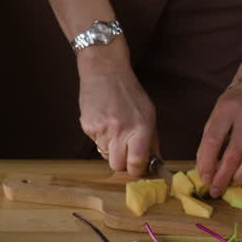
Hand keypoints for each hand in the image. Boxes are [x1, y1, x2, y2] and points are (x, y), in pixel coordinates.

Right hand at [78, 47, 156, 176]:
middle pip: (117, 165)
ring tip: (113, 127)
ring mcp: (102, 129)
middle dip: (122, 162)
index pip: (137, 163)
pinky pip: (95, 142)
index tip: (137, 167)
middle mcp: (121, 130)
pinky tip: (103, 120)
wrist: (105, 72)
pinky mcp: (87, 126)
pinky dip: (99, 136)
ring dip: (110, 147)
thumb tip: (154, 162)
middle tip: (125, 151)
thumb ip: (152, 139)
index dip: (137, 169)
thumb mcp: (148, 113)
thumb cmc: (129, 92)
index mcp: (140, 128)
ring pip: (105, 154)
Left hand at [196, 80, 241, 198]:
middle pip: (234, 152)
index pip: (213, 139)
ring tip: (232, 184)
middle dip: (223, 175)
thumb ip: (210, 141)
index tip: (204, 178)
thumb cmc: (234, 106)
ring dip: (241, 176)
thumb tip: (205, 170)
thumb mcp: (216, 115)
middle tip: (216, 189)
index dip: (207, 162)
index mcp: (227, 110)